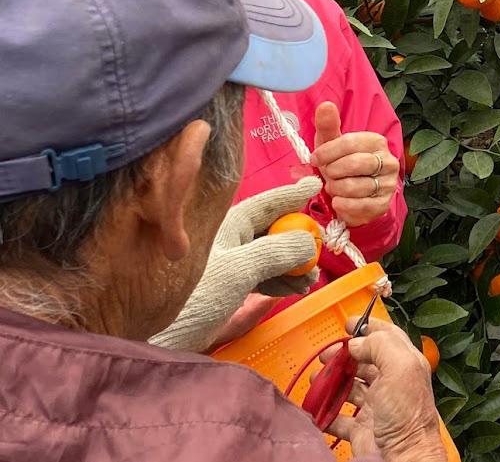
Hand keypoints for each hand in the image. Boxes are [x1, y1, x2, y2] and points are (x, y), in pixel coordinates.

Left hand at [150, 176, 322, 352]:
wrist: (155, 339)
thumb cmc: (192, 297)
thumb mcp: (238, 270)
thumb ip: (276, 252)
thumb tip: (308, 242)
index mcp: (229, 225)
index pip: (268, 203)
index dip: (292, 195)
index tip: (314, 184)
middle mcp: (230, 240)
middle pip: (273, 231)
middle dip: (300, 239)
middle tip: (319, 250)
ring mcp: (230, 265)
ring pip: (271, 256)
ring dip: (294, 266)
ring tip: (308, 280)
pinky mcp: (229, 290)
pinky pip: (264, 278)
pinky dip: (282, 282)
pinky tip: (294, 289)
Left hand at [310, 102, 400, 226]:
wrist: (352, 195)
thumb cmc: (341, 165)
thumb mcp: (332, 144)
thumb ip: (328, 125)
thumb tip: (325, 105)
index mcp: (376, 142)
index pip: (349, 143)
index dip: (327, 152)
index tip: (315, 159)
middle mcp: (388, 161)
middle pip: (354, 164)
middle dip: (333, 171)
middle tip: (328, 174)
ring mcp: (388, 183)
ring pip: (356, 186)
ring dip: (336, 189)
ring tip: (333, 187)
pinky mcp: (384, 204)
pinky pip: (361, 205)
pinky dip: (344, 205)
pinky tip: (338, 201)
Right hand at [320, 318, 445, 461]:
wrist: (403, 456)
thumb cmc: (406, 413)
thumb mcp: (400, 367)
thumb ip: (380, 346)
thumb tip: (358, 342)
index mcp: (404, 364)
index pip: (387, 337)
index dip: (368, 327)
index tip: (349, 323)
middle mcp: (391, 383)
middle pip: (364, 361)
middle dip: (344, 354)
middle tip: (326, 355)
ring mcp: (376, 406)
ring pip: (349, 387)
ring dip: (331, 381)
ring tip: (317, 379)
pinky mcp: (362, 429)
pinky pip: (339, 418)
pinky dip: (326, 412)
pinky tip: (317, 407)